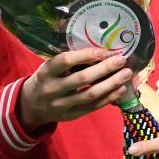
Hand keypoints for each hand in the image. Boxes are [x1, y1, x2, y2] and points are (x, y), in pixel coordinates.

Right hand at [19, 47, 133, 129]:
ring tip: (127, 73)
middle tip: (122, 60)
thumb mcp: (49, 67)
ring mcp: (61, 105)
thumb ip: (68, 59)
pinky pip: (93, 107)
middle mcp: (52, 89)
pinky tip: (121, 89)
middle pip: (82, 79)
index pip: (64, 61)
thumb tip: (97, 42)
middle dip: (104, 68)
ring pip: (90, 94)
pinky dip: (109, 98)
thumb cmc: (46, 79)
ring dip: (111, 84)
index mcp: (46, 72)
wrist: (31, 106)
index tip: (103, 50)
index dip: (84, 55)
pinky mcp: (71, 116)